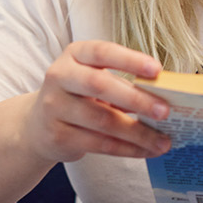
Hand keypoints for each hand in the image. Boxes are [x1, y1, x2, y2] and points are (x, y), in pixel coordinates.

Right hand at [22, 40, 170, 163]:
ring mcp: (54, 107)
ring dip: (137, 133)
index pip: (102, 51)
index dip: (130, 60)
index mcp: (75, 55)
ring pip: (102, 120)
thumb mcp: (95, 79)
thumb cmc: (79, 96)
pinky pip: (98, 144)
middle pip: (99, 85)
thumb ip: (123, 82)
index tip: (157, 69)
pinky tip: (145, 151)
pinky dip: (126, 149)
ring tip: (163, 141)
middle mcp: (59, 76)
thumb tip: (163, 98)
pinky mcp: (57, 135)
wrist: (38, 125)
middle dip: (136, 99)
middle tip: (165, 111)